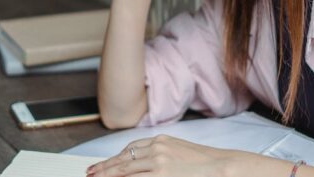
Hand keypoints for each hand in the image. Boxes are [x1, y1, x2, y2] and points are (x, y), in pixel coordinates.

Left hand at [86, 135, 241, 176]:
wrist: (223, 166)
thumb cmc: (205, 163)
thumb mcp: (180, 153)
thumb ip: (162, 155)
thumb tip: (145, 165)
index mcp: (162, 140)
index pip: (131, 149)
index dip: (115, 158)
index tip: (104, 165)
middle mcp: (157, 148)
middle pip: (123, 159)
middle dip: (105, 168)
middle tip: (90, 173)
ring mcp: (158, 162)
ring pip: (125, 170)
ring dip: (108, 176)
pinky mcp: (161, 174)